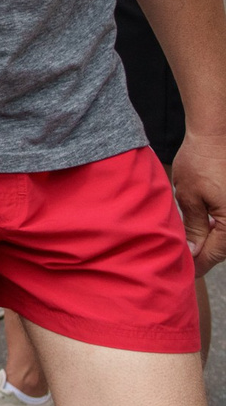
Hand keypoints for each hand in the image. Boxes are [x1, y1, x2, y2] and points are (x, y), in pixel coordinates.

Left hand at [172, 128, 225, 273]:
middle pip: (224, 248)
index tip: (183, 271)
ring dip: (211, 241)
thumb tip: (193, 252)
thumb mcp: (189, 196)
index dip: (197, 264)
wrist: (217, 134)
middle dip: (205, 254)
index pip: (214, 254)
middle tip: (183, 259)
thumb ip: (193, 227)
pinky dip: (218, 227)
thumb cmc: (200, 162)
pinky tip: (204, 225)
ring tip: (190, 243)